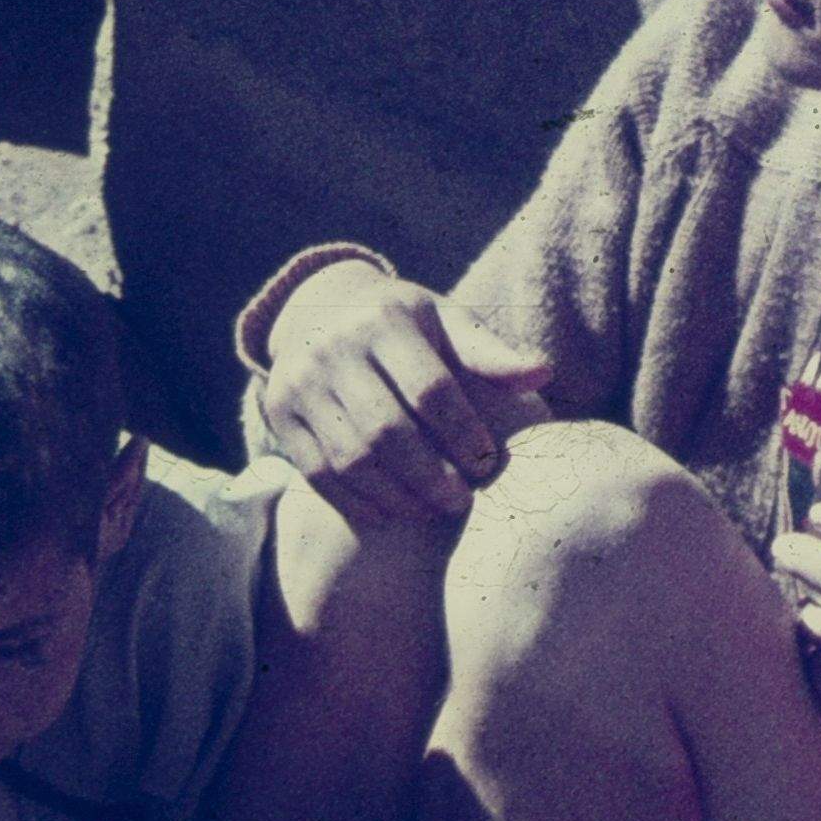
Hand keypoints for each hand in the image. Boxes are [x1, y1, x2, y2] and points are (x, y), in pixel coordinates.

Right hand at [259, 262, 556, 527]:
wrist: (321, 308)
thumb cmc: (406, 325)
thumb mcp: (447, 323)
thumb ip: (490, 353)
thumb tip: (542, 375)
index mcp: (385, 319)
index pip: (429, 389)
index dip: (463, 434)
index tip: (489, 464)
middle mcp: (333, 347)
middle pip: (386, 431)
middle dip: (430, 474)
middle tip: (461, 499)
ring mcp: (300, 382)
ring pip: (350, 458)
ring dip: (397, 494)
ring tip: (431, 508)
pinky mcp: (279, 414)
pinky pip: (318, 473)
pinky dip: (356, 501)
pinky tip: (390, 512)